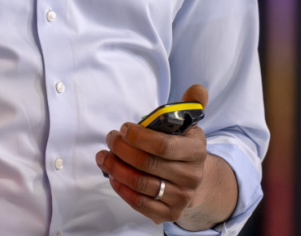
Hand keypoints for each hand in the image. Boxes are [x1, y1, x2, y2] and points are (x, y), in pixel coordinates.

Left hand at [96, 85, 210, 226]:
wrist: (192, 177)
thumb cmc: (180, 145)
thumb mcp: (187, 124)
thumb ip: (190, 104)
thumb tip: (197, 88)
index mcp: (196, 150)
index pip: (163, 146)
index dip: (138, 137)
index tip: (124, 128)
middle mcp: (192, 176)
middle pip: (147, 164)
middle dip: (121, 149)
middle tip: (110, 139)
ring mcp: (181, 197)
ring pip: (141, 184)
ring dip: (116, 168)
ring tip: (103, 156)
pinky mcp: (170, 213)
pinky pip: (141, 204)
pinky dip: (123, 190)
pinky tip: (112, 177)